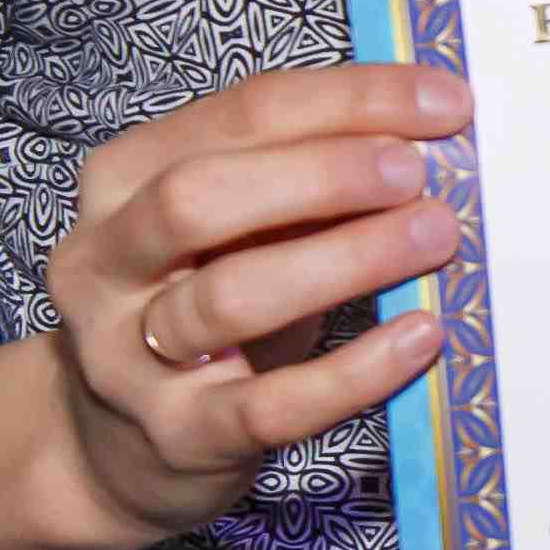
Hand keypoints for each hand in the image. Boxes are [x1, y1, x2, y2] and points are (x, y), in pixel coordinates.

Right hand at [42, 62, 464, 542]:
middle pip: (199, 195)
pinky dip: (353, 371)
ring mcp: (129, 356)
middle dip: (322, 174)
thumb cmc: (199, 308)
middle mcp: (105, 262)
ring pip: (230, 296)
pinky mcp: (177, 437)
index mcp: (123, 180)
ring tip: (434, 237)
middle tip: (416, 173)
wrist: (117, 449)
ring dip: (346, 259)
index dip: (349, 100)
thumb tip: (427, 138)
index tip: (445, 100)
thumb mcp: (234, 231)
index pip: (240, 114)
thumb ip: (303, 182)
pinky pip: (270, 404)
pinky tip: (420, 337)